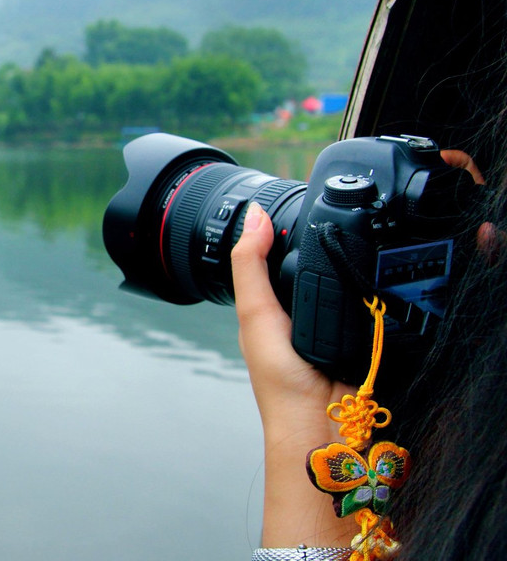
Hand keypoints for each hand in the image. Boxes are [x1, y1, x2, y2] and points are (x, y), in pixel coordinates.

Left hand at [232, 201, 354, 547]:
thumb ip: (250, 266)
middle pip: (320, 263)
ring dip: (352, 272)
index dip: (286, 229)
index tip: (297, 201)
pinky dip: (377, 293)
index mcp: (277, 305)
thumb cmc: (281, 384)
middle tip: (330, 230)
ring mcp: (342, 321)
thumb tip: (254, 214)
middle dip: (325, 249)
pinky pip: (379, 301)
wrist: (323, 428)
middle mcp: (309, 311)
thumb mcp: (256, 315)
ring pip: (351, 278)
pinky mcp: (373, 332)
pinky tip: (374, 284)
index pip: (282, 254)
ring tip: (349, 262)